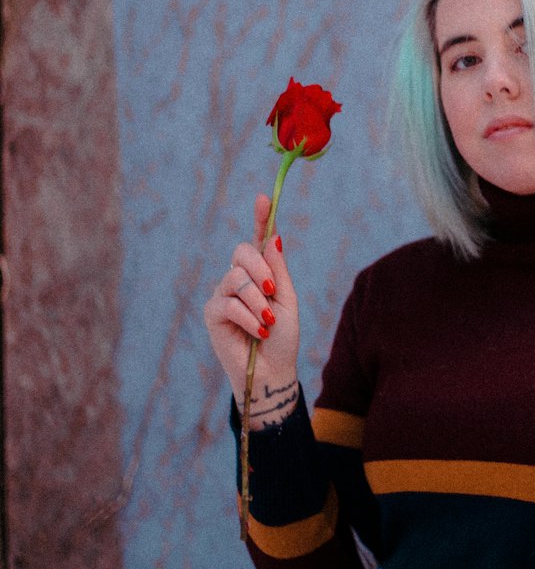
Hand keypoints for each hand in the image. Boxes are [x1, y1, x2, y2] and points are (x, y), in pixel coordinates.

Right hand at [203, 193, 299, 426]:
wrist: (273, 370)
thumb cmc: (282, 337)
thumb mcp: (287, 300)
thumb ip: (279, 270)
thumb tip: (274, 236)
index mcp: (262, 272)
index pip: (258, 240)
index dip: (260, 218)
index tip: (262, 197)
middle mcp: (240, 278)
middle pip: (242, 252)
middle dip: (261, 269)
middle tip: (274, 292)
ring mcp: (223, 294)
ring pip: (236, 279)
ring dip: (258, 302)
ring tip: (267, 322)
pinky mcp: (213, 314)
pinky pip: (228, 303)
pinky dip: (248, 317)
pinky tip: (257, 331)